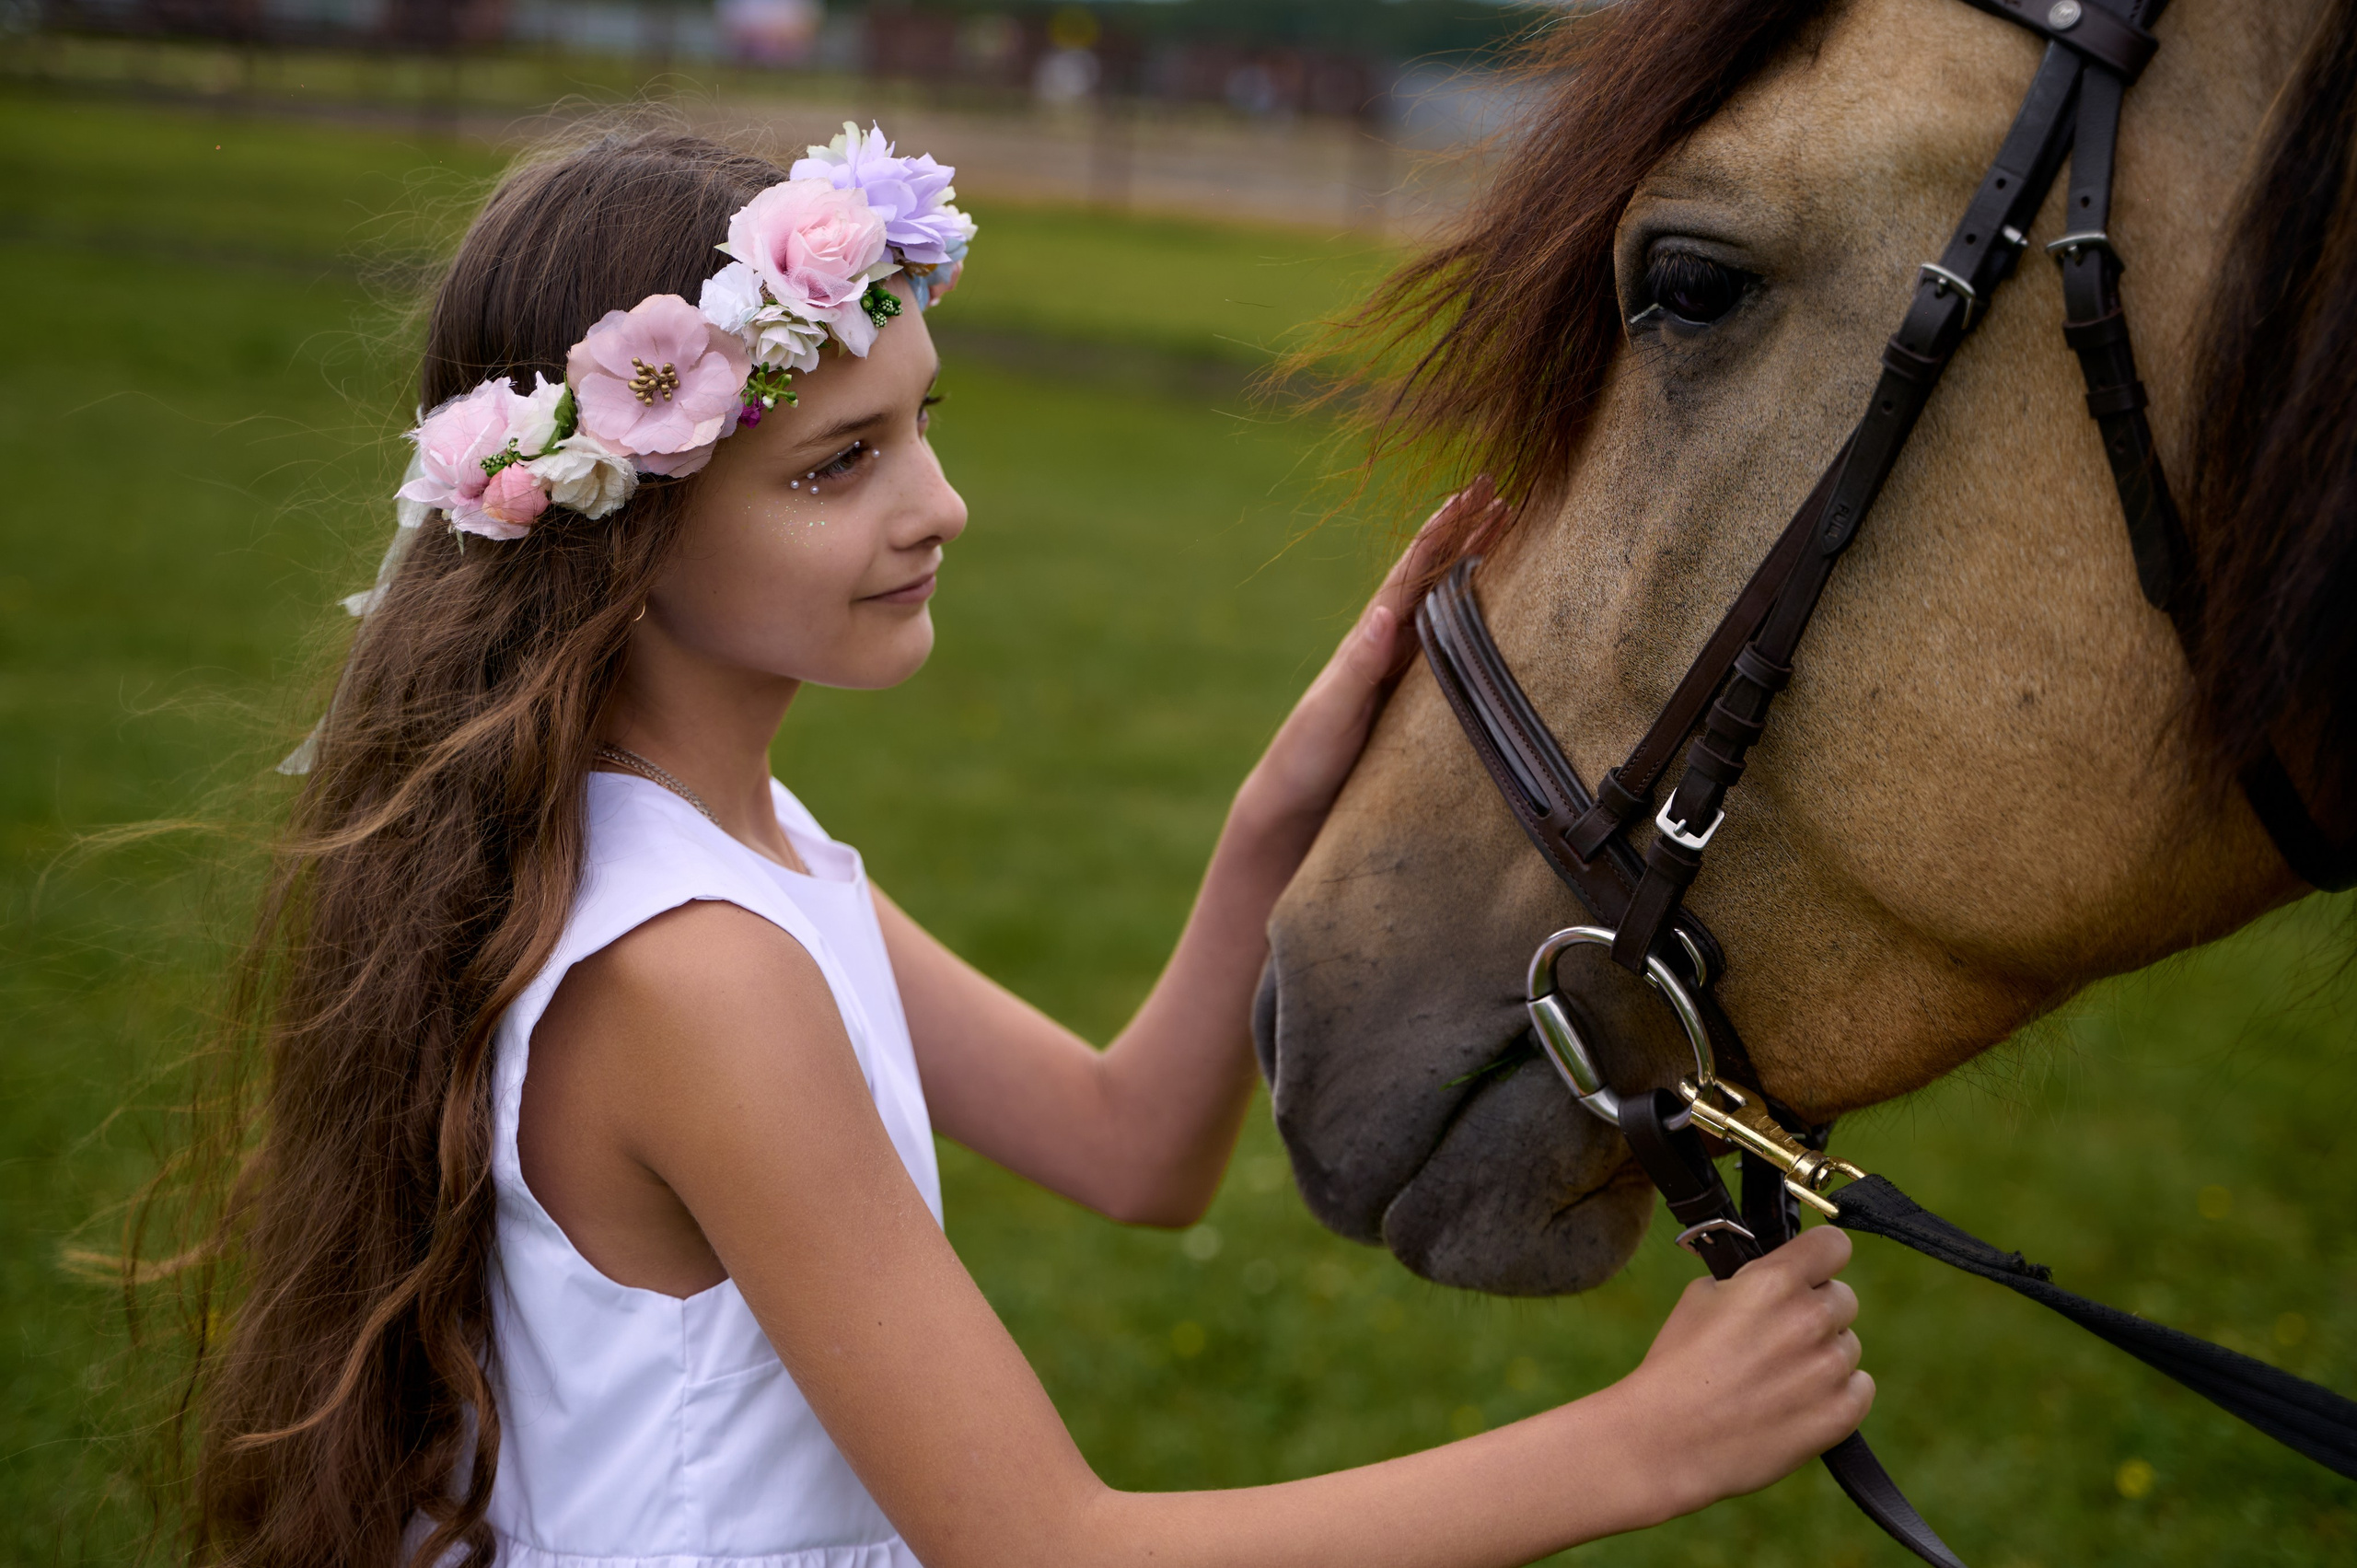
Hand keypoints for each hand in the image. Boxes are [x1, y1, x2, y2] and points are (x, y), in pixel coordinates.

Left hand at [1234, 478, 1508, 840]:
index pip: (1414, 570)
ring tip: (1510, 530)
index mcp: (1371, 637)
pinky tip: (1498, 608)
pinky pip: (1453, 646)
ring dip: (1478, 566)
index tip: (1477, 490)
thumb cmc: (1306, 756)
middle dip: (1470, 533)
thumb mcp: (1332, 709)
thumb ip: (1358, 664)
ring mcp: (1401, 669)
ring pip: (1448, 604)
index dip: (1445, 528)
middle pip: (1437, 576)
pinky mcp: (1413, 699)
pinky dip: (1477, 617)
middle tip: (1507, 493)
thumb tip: (1382, 612)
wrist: (1292, 803)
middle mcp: (1388, 644)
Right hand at [1608, 1225, 1873, 1523]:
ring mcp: (1828, 1368)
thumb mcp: (1701, 1297)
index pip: (1834, 1244)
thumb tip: (1777, 1276)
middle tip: (1778, 1337)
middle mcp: (1810, 1319)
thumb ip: (1752, 1279)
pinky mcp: (1840, 1413)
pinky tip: (1797, 1401)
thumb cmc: (1677, 1366)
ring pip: (1848, 1346)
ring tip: (1776, 1378)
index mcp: (1775, 1281)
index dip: (1820, 1257)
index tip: (1810, 1271)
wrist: (1669, 1439)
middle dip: (1816, 1311)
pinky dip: (1836, 1393)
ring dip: (1822, 1355)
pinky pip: (1860, 1387)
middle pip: (1843, 1298)